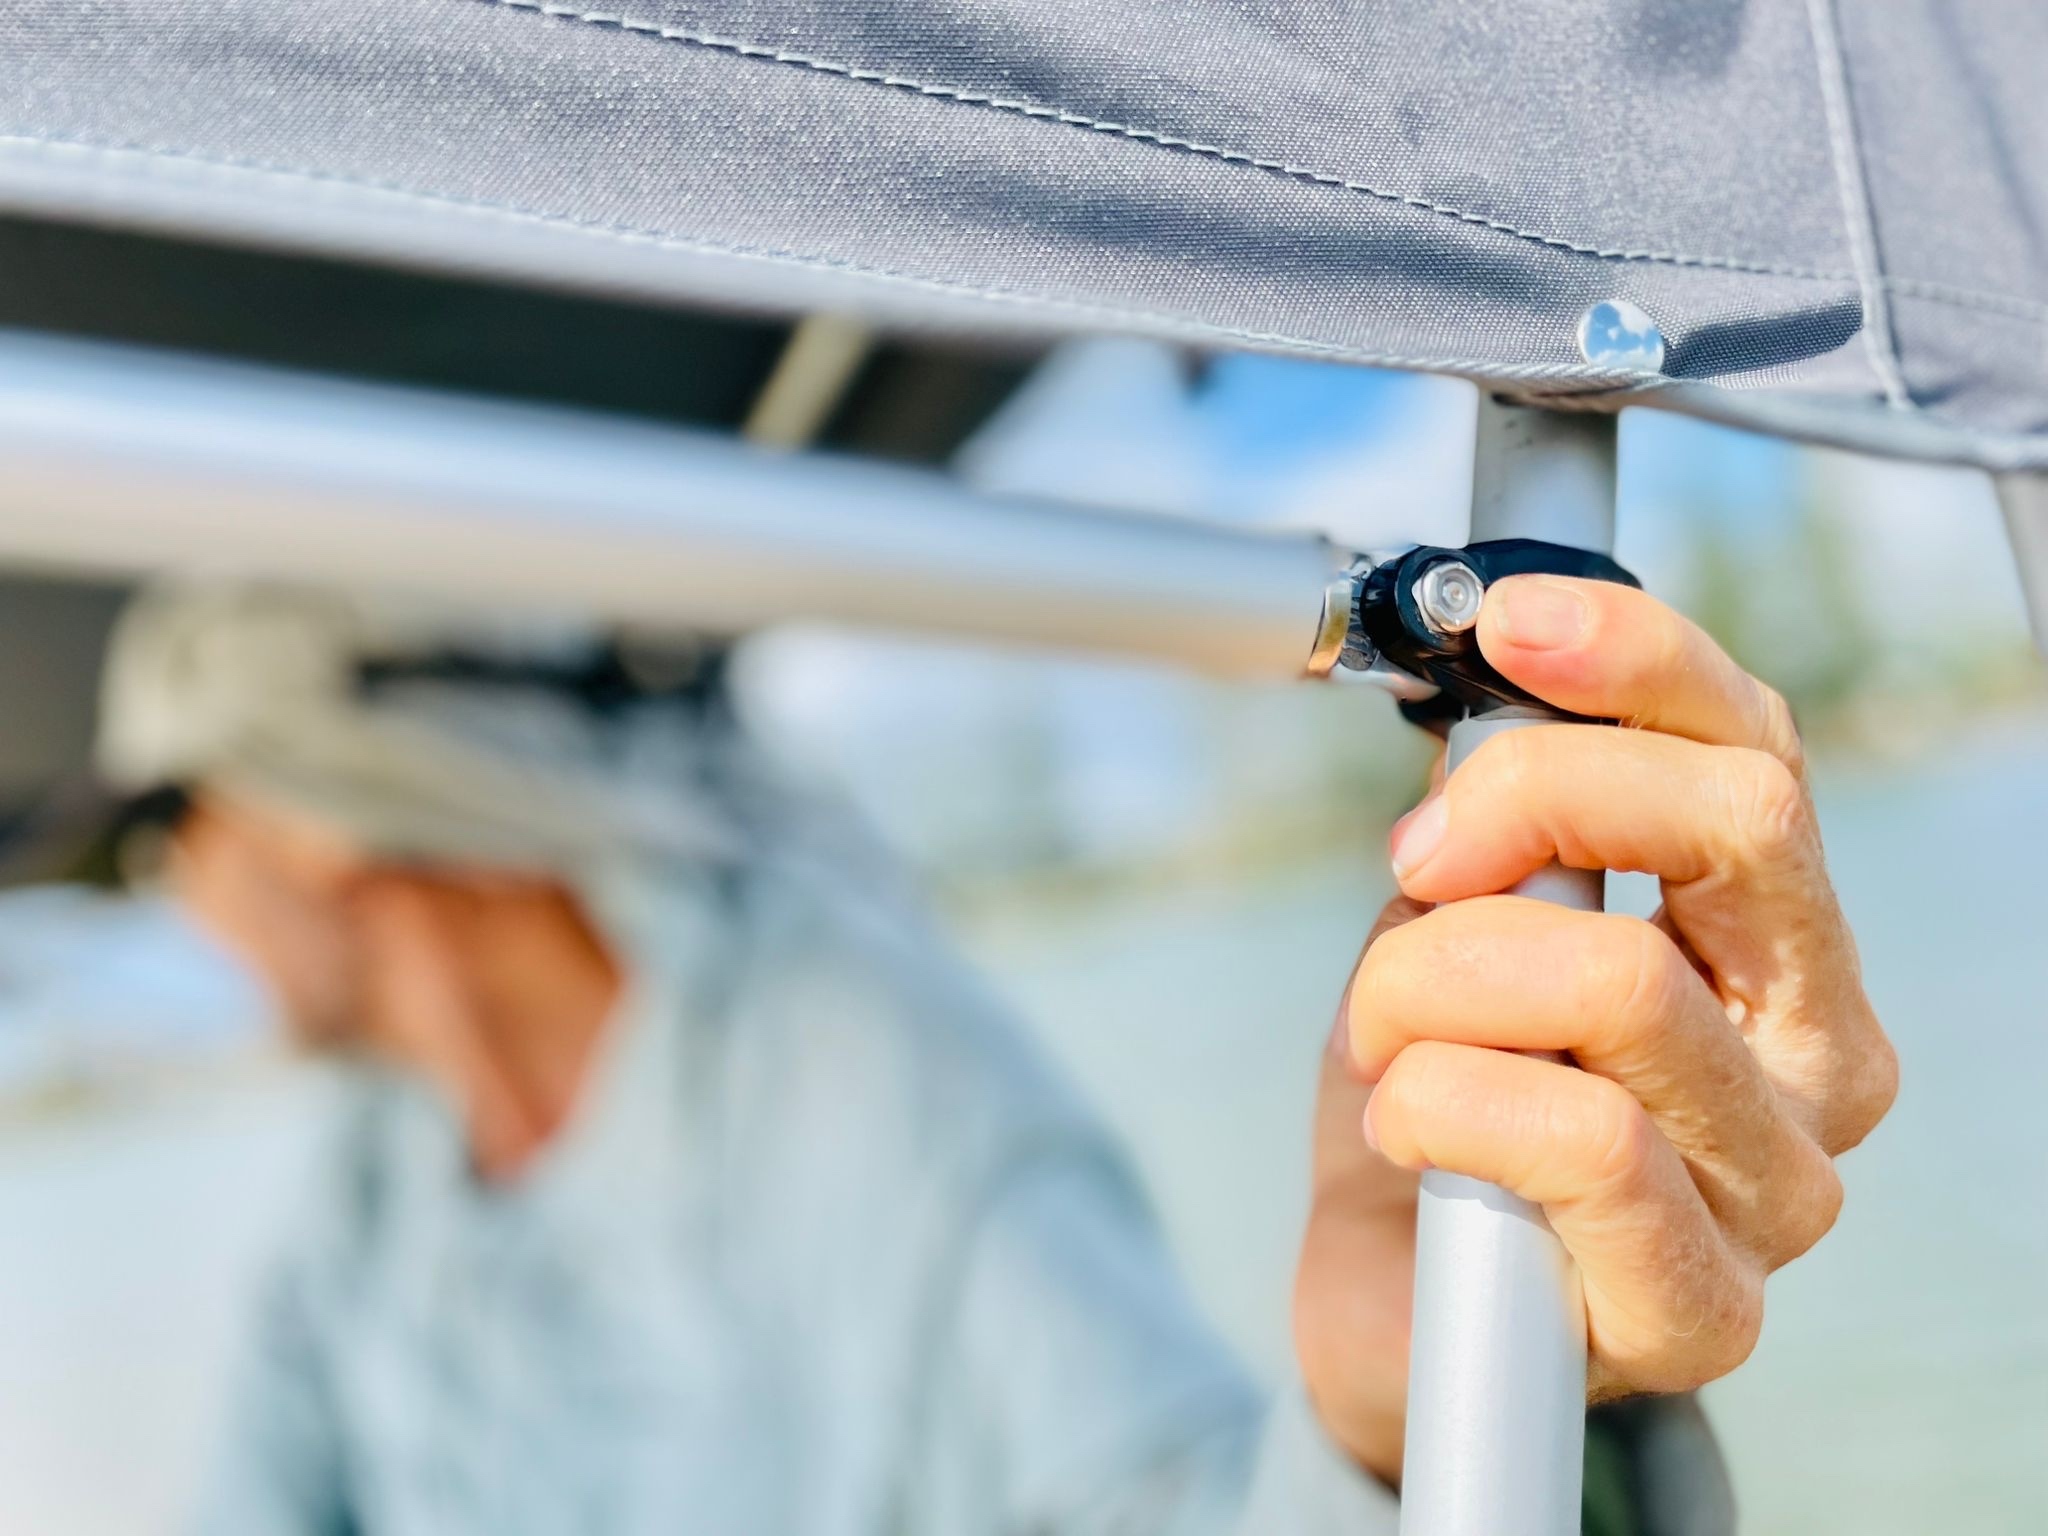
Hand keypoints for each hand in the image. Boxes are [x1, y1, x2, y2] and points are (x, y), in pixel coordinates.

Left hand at [1292, 575, 1897, 1482]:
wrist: (1394, 1301)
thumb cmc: (1443, 1100)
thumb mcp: (1457, 924)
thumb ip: (1498, 828)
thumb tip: (1487, 711)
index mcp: (1775, 941)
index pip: (1757, 751)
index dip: (1636, 657)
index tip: (1505, 622)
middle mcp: (1819, 1053)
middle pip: (1728, 823)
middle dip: (1515, 808)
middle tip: (1411, 872)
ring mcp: (1778, 1187)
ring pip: (1620, 979)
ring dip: (1433, 982)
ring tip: (1381, 1040)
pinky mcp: (1706, 1308)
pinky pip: (1578, 1138)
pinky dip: (1443, 1103)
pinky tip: (1406, 1129)